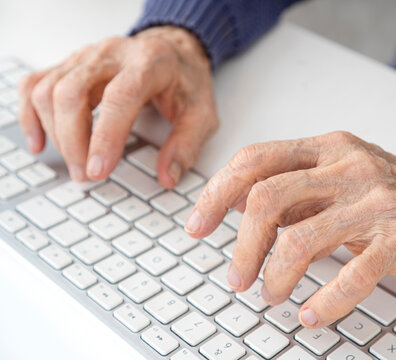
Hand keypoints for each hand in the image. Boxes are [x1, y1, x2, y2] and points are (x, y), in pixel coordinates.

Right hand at [18, 26, 216, 187]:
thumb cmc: (186, 81)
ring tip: (75, 164)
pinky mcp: (70, 64)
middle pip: (72, 92)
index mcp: (149, 63)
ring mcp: (87, 57)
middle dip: (73, 141)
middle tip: (86, 175)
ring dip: (54, 133)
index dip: (105, 136)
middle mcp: (112, 55)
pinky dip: (31, 115)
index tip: (98, 170)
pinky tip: (41, 142)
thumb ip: (187, 145)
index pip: (119, 97)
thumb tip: (167, 177)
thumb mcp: (202, 114)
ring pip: (49, 90)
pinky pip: (35, 85)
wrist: (173, 49)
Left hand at [186, 131, 395, 327]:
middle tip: (235, 277)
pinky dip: (325, 301)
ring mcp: (377, 199)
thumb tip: (236, 206)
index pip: (255, 160)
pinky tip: (312, 313)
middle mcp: (348, 165)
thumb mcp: (341, 178)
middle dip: (241, 245)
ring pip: (301, 239)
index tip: (197, 226)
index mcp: (327, 147)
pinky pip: (352, 273)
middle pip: (267, 199)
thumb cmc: (395, 196)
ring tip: (272, 295)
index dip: (217, 193)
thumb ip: (295, 188)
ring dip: (276, 276)